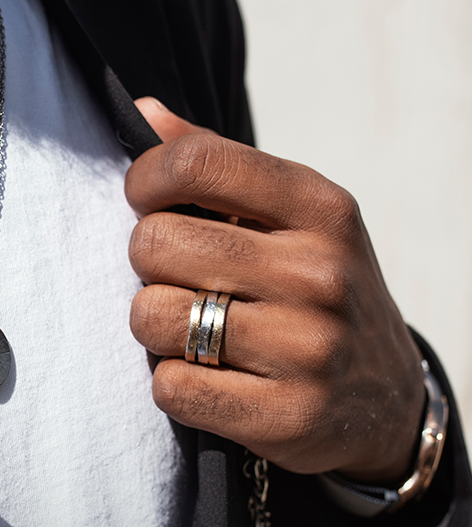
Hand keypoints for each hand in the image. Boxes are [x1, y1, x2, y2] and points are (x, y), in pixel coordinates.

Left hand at [126, 98, 425, 480]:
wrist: (384, 398)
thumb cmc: (313, 289)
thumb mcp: (291, 216)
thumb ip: (217, 162)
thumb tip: (142, 110)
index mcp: (320, 207)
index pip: (196, 163)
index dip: (144, 181)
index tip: (147, 202)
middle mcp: (319, 273)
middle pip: (155, 244)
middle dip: (147, 263)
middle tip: (178, 278)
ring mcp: (307, 348)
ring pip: (151, 317)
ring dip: (154, 327)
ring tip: (192, 328)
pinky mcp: (287, 416)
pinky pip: (172, 388)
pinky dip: (174, 385)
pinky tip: (209, 378)